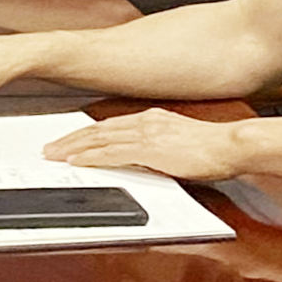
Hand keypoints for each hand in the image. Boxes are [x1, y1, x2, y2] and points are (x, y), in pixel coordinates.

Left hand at [42, 108, 245, 182]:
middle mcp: (145, 121)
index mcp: (152, 119)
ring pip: (99, 139)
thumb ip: (159, 149)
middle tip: (50, 148)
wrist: (232, 145)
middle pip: (98, 130)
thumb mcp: (180, 144)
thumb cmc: (215, 148)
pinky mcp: (150, 149)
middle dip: (71, 139)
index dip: (86, 133)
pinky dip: (91, 157)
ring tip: (53, 156)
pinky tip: (77, 162)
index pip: (110, 125)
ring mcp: (146, 134)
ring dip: (73, 148)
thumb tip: (146, 160)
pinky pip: (112, 153)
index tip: (69, 140)